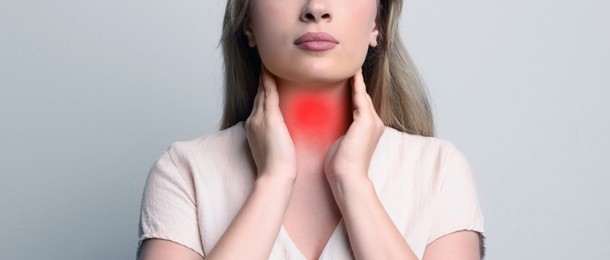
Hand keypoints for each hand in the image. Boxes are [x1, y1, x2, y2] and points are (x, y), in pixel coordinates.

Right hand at [245, 66, 296, 180]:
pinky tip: (271, 69)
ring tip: (269, 60)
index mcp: (254, 127)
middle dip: (262, 79)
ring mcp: (260, 118)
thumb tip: (284, 134)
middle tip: (266, 62)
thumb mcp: (274, 148)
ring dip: (265, 75)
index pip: (259, 103)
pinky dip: (269, 79)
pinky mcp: (270, 118)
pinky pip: (269, 92)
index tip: (266, 79)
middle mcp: (254, 119)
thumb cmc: (277, 167)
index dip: (262, 90)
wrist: (275, 176)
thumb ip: (277, 137)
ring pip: (262, 90)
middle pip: (258, 94)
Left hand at [324, 68, 384, 184]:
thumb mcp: (340, 142)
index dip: (353, 90)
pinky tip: (351, 72)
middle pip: (363, 96)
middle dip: (356, 81)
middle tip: (347, 64)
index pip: (359, 104)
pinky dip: (356, 84)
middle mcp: (374, 123)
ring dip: (356, 78)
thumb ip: (340, 130)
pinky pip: (360, 96)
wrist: (347, 177)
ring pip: (362, 94)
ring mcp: (372, 121)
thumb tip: (329, 123)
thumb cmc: (340, 165)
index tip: (345, 77)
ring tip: (349, 63)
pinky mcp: (367, 120)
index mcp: (368, 129)